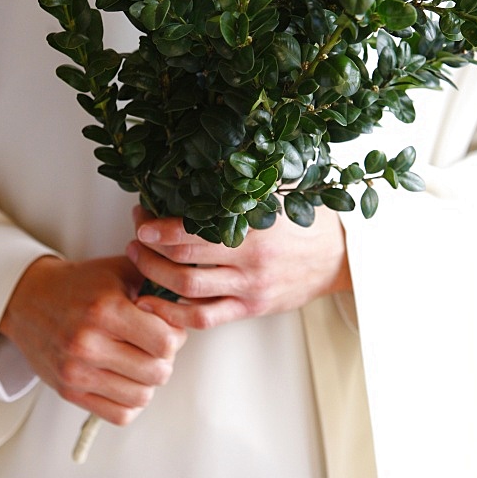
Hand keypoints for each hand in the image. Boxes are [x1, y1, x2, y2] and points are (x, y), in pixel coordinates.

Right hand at [0, 255, 187, 424]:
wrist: (29, 298)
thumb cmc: (83, 283)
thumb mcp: (121, 270)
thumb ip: (159, 282)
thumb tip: (192, 305)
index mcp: (106, 309)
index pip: (165, 342)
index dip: (175, 335)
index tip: (166, 326)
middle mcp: (89, 343)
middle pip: (158, 372)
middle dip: (165, 358)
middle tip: (154, 345)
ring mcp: (76, 372)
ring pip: (142, 397)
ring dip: (148, 381)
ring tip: (140, 360)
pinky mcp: (69, 392)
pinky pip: (119, 415)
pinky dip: (131, 401)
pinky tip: (126, 379)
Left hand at [126, 206, 352, 330]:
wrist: (341, 259)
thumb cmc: (309, 222)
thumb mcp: (282, 193)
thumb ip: (247, 184)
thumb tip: (209, 159)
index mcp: (255, 229)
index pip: (194, 230)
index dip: (160, 227)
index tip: (141, 217)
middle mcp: (249, 262)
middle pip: (183, 260)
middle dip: (150, 248)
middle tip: (135, 236)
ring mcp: (249, 289)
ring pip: (188, 290)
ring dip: (154, 277)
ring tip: (137, 262)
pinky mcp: (250, 309)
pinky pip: (203, 319)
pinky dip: (173, 314)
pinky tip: (152, 304)